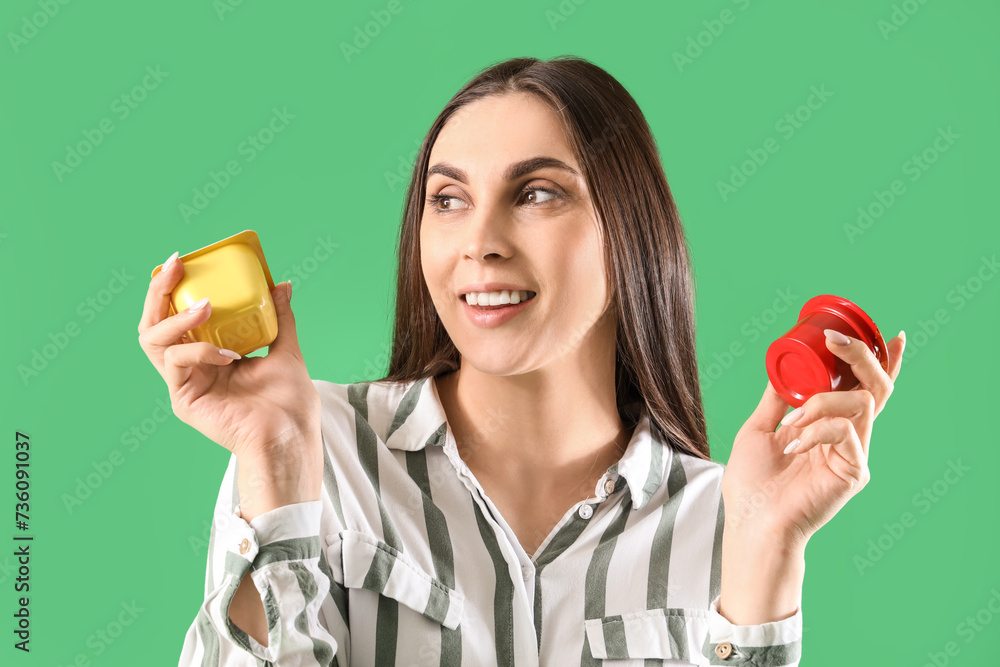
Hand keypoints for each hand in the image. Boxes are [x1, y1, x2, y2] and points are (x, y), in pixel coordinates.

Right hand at [137, 253, 322, 515]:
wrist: (291, 434)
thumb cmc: (289, 402)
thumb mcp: (285, 349)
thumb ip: (280, 318)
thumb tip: (282, 284)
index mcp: (209, 355)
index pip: (177, 316)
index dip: (172, 288)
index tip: (182, 260)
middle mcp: (191, 367)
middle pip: (154, 323)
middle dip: (160, 292)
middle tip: (177, 266)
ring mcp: (184, 382)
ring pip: (153, 341)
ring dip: (178, 317)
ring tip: (208, 306)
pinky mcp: (183, 398)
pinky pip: (177, 362)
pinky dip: (200, 350)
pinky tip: (227, 354)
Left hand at [721, 328, 905, 550]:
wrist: (751, 522)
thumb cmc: (752, 484)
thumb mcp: (758, 428)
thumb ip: (776, 400)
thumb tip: (782, 366)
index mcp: (829, 426)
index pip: (864, 388)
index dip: (880, 362)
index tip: (888, 336)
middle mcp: (849, 437)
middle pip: (876, 387)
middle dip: (861, 357)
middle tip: (837, 342)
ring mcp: (854, 454)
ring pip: (861, 403)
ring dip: (821, 402)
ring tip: (791, 423)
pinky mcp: (854, 471)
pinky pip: (845, 432)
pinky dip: (815, 429)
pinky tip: (792, 444)